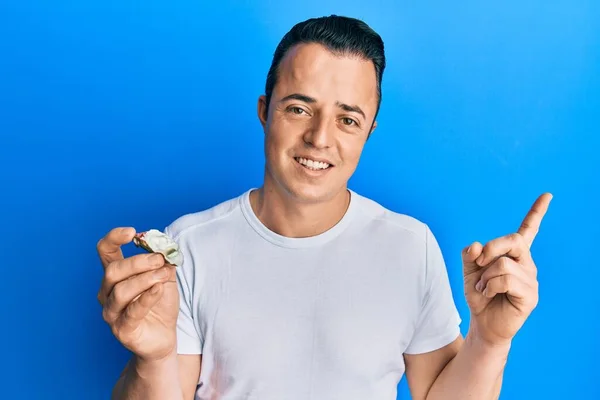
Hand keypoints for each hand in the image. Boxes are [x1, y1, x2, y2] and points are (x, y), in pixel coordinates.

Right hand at [97, 227, 179, 361]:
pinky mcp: (122, 330)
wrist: (163, 336)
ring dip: (146, 279)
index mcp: (115, 275)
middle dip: (139, 262)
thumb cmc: (160, 304)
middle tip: (160, 260)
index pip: (105, 251)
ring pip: (121, 291)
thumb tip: (164, 243)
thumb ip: (162, 260)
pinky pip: (132, 311)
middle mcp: (107, 292)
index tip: (132, 232)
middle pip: (114, 271)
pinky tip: (159, 288)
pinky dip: (147, 297)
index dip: (113, 238)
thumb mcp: (164, 276)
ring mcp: (111, 312)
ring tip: (164, 275)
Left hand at [462, 193, 552, 346]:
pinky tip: (489, 295)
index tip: (547, 195)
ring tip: (483, 288)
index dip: (537, 212)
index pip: (528, 230)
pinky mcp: (530, 295)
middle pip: (513, 240)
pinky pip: (505, 280)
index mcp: (513, 254)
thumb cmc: (479, 295)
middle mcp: (526, 263)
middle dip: (491, 248)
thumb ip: (470, 255)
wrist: (482, 322)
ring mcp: (530, 279)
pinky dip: (489, 286)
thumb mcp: (468, 270)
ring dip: (484, 276)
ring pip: (503, 264)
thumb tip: (476, 245)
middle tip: (479, 262)